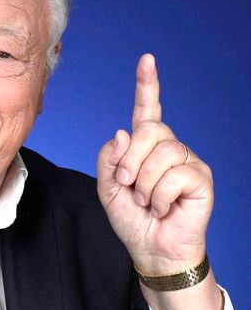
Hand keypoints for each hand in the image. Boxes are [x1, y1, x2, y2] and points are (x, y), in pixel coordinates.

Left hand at [97, 54, 213, 273]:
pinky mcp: (201, 178)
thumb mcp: (108, 188)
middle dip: (130, 161)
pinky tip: (164, 208)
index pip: (147, 110)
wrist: (150, 249)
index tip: (147, 60)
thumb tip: (123, 133)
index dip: (148, 85)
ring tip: (149, 202)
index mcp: (145, 147)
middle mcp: (169, 148)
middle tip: (129, 186)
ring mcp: (187, 161)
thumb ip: (109, 159)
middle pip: (149, 130)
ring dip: (145, 184)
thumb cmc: (133, 219)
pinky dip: (161, 196)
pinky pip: (175, 175)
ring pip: (162, 154)